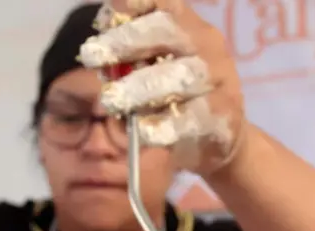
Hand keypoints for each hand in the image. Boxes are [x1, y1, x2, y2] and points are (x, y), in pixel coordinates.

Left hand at [80, 0, 245, 175]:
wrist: (218, 133)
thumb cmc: (172, 94)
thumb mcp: (149, 67)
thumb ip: (126, 57)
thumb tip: (97, 55)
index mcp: (185, 22)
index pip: (161, 1)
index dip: (130, 5)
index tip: (101, 22)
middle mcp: (205, 41)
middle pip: (166, 29)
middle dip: (124, 41)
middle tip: (90, 56)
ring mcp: (219, 76)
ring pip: (180, 75)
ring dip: (140, 88)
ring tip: (111, 101)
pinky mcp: (224, 113)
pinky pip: (194, 116)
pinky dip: (165, 124)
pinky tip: (142, 131)